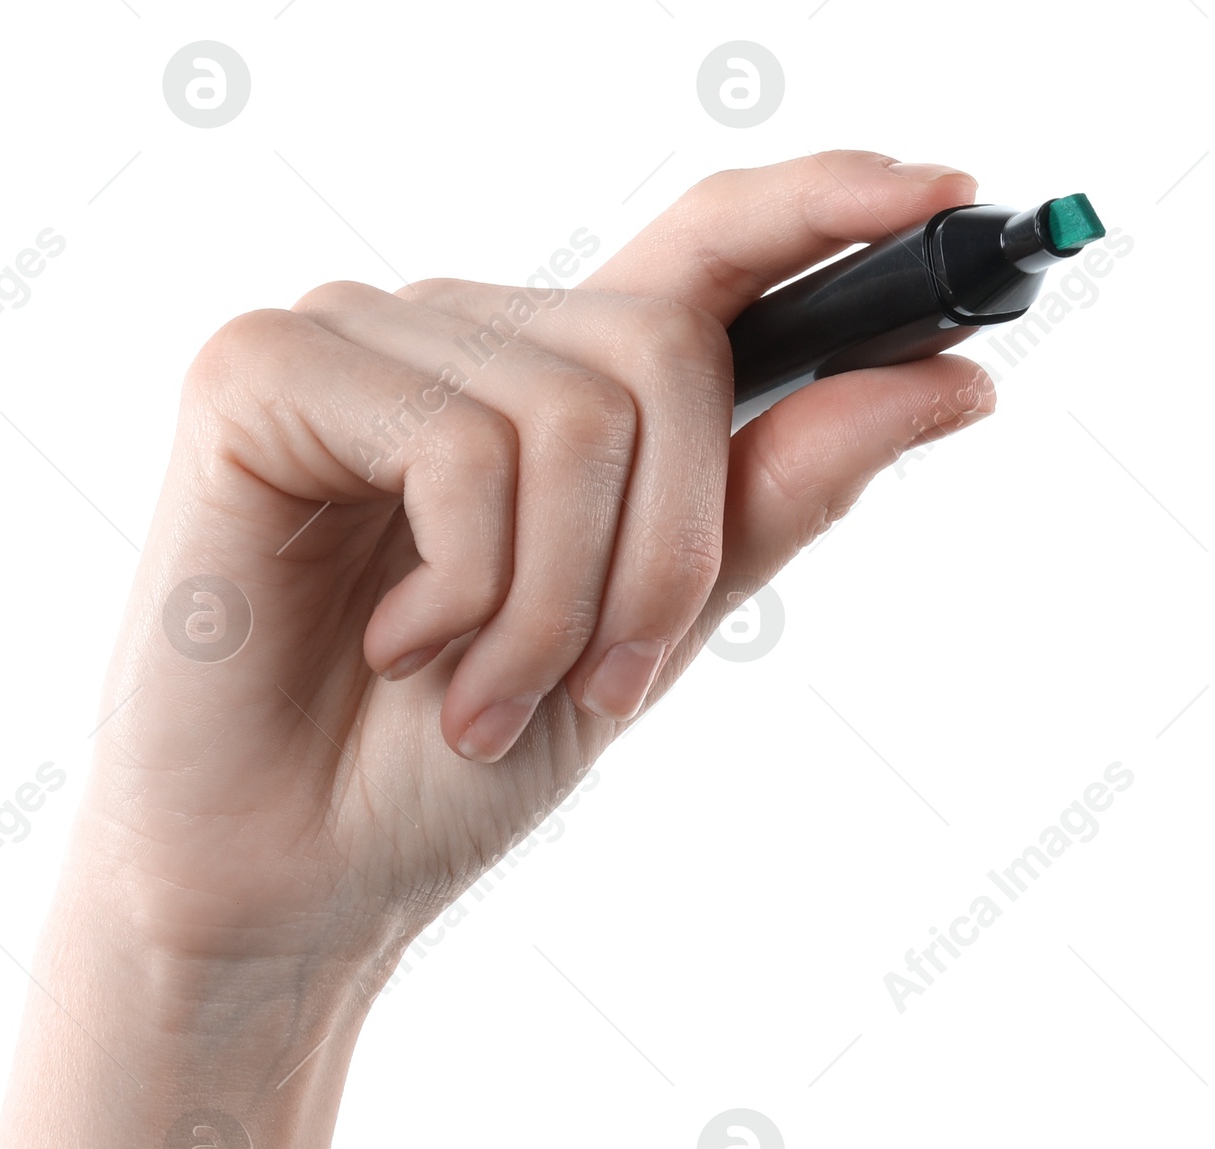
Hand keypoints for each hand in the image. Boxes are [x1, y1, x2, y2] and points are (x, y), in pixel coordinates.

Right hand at [77, 152, 992, 969]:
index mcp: (543, 392)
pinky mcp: (259, 373)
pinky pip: (457, 443)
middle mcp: (454, 339)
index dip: (822, 208)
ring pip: (571, 410)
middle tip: (603, 691)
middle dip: (666, 555)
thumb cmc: (441, 771)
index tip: (955, 200)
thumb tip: (950, 379)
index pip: (698, 249)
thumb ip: (768, 503)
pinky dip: (466, 585)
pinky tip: (393, 648)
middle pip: (664, 348)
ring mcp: (353, 342)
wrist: (289, 881)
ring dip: (557, 605)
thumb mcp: (642, 640)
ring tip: (478, 700)